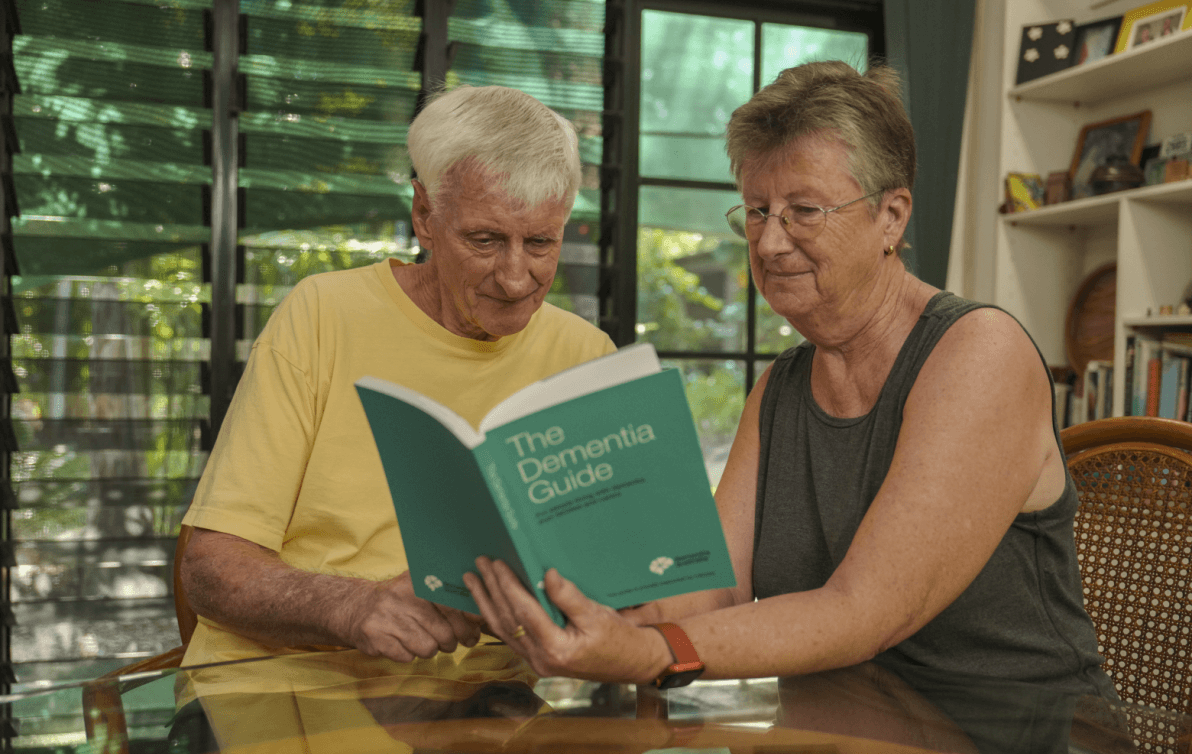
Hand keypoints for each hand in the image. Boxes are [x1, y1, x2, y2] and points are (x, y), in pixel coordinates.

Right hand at [340, 571, 483, 662]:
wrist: (354, 607)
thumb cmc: (399, 601)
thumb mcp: (420, 588)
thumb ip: (449, 598)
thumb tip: (482, 618)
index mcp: (418, 581)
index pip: (453, 605)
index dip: (468, 622)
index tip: (475, 631)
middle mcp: (402, 596)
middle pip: (444, 632)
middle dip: (451, 642)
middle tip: (451, 642)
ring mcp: (387, 617)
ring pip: (427, 648)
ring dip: (429, 649)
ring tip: (423, 640)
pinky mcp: (376, 637)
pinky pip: (407, 657)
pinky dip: (408, 655)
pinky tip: (402, 643)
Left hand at [464, 557, 670, 683]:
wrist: (633, 663)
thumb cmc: (620, 639)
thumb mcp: (598, 615)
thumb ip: (569, 597)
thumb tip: (546, 575)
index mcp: (556, 649)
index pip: (523, 612)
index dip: (508, 586)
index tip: (497, 563)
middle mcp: (541, 659)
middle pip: (507, 620)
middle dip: (491, 590)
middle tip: (480, 564)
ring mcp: (538, 662)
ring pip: (503, 630)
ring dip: (487, 602)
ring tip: (473, 580)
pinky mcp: (539, 658)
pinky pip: (511, 635)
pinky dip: (498, 616)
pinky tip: (489, 601)